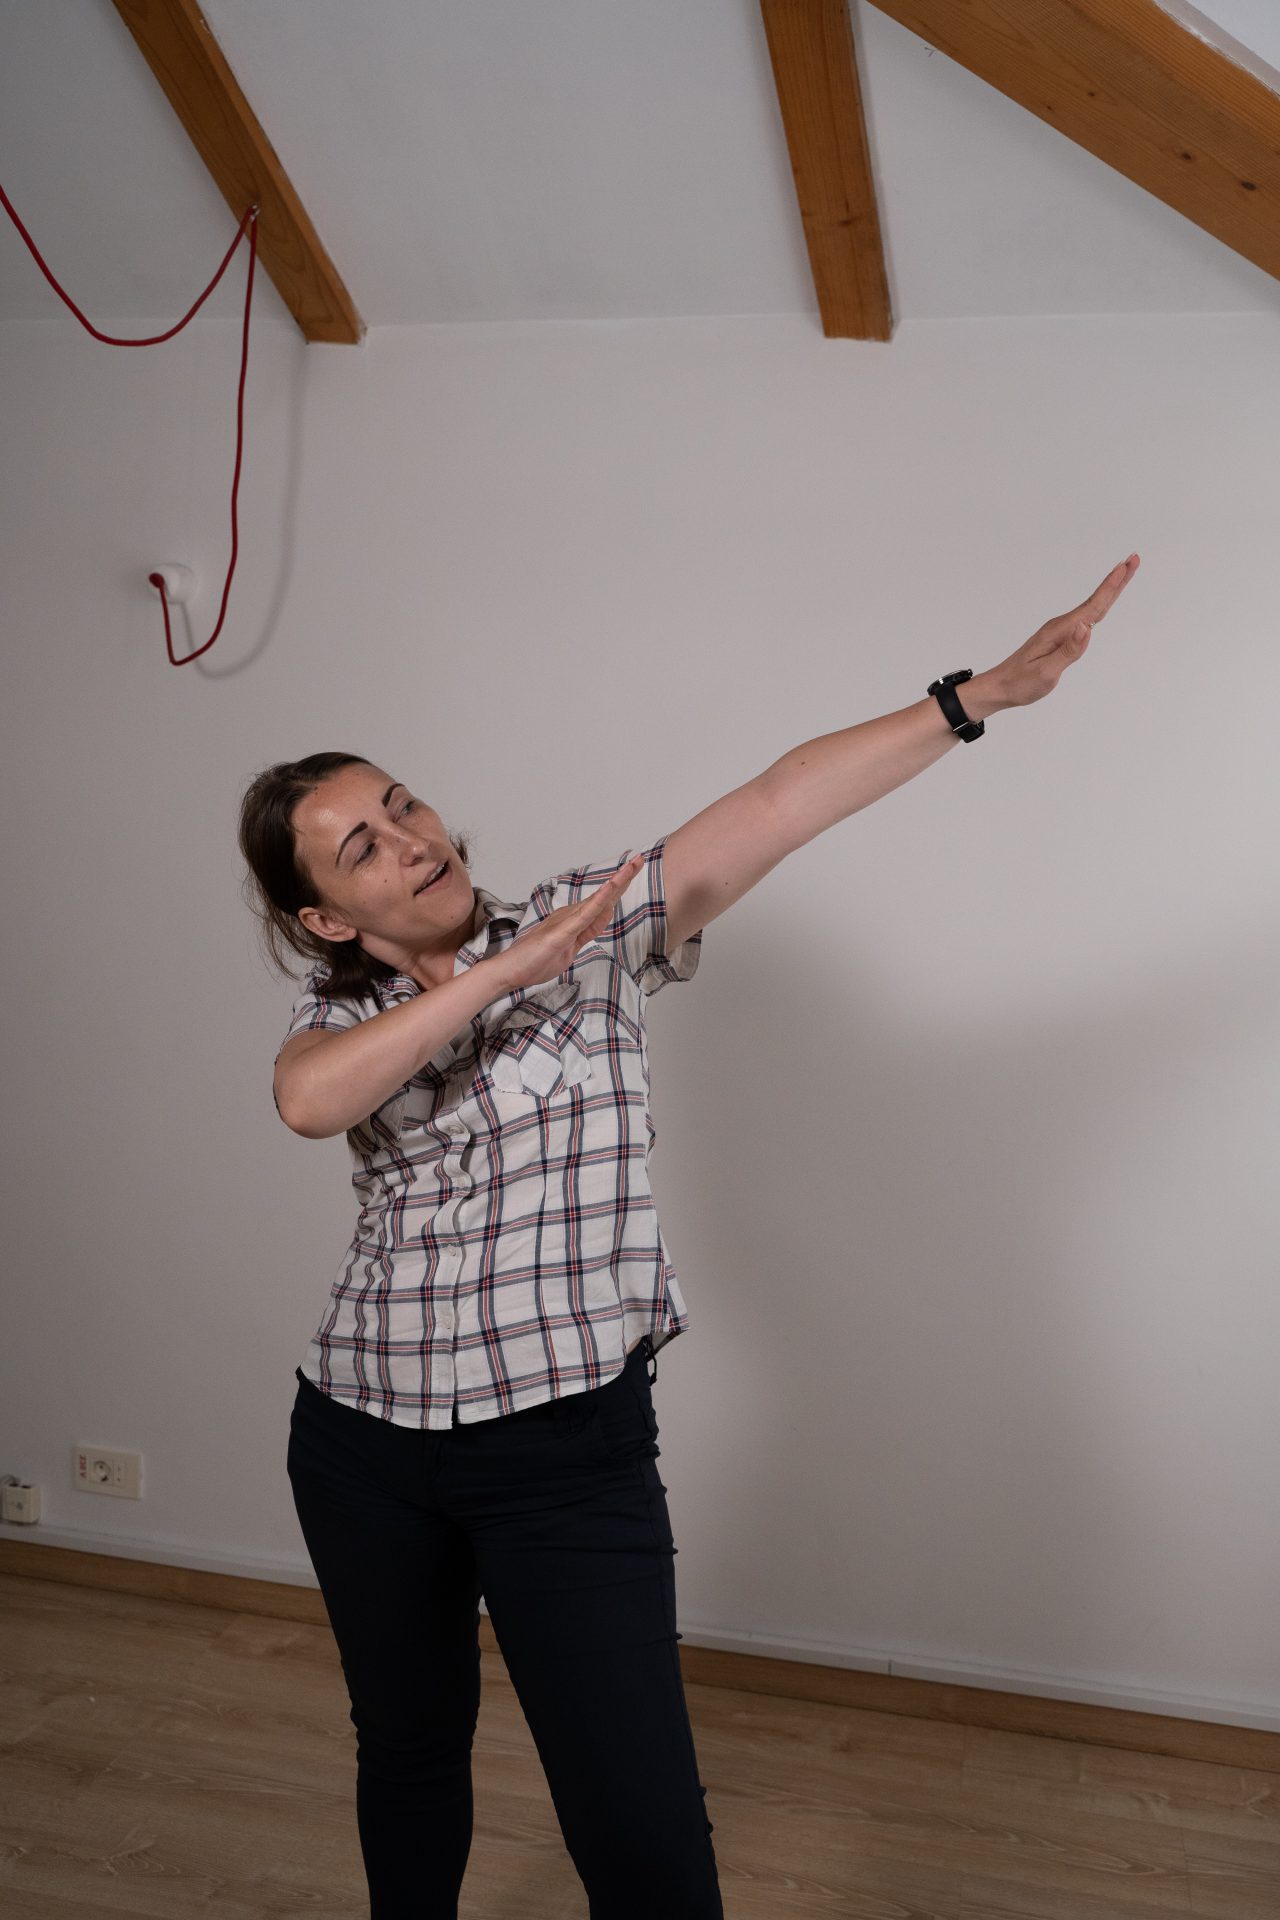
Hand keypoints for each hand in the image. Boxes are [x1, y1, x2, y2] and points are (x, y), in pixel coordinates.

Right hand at [492, 852, 645, 992]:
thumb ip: (586, 932)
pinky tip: (610, 888)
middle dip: (623, 878)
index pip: (603, 903)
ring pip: (597, 900)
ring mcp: (565, 922)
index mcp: (573, 920)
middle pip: (603, 896)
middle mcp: (570, 915)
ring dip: (615, 883)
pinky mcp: (560, 933)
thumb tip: (600, 919)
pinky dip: (598, 901)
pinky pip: (584, 916)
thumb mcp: (570, 948)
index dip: (619, 887)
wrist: (509, 971)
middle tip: (639, 859)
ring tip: (631, 866)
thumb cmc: (534, 961)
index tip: (633, 871)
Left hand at [991, 553, 1139, 708]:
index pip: (1092, 607)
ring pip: (1092, 607)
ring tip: (1124, 572)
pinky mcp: (1061, 637)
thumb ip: (1068, 651)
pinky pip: (1086, 617)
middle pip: (1095, 601)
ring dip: (1110, 590)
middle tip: (1134, 558)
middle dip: (1116, 580)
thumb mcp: (1046, 672)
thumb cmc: (1021, 683)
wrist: (999, 687)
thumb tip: (1087, 628)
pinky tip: (1103, 602)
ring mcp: (1061, 630)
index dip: (1111, 587)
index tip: (1126, 566)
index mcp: (1060, 631)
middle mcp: (1062, 626)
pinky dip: (1099, 605)